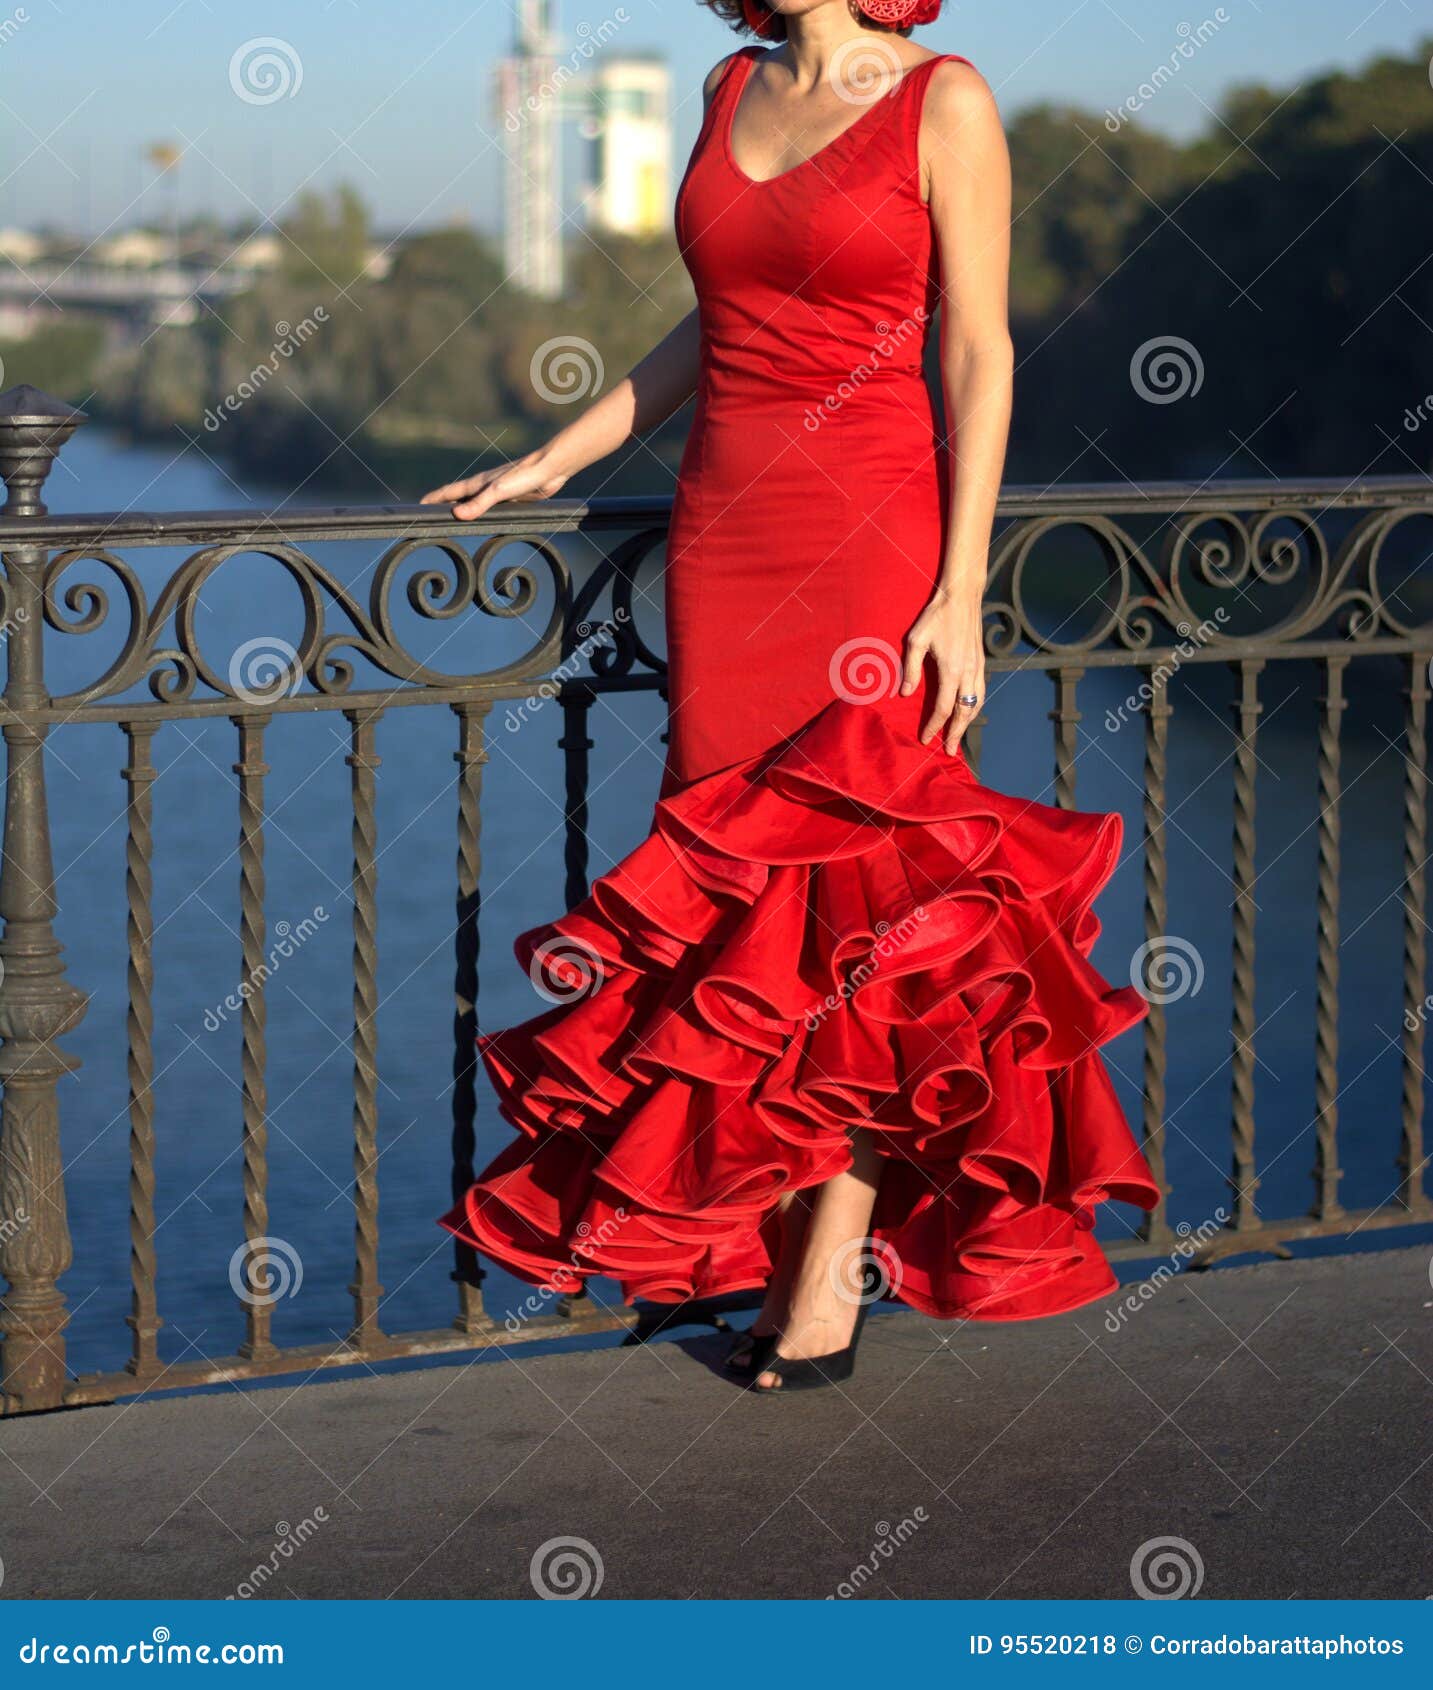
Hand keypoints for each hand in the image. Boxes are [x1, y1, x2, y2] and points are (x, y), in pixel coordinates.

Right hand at [420, 449, 568, 520]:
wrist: (550, 468)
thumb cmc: (525, 475)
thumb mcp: (500, 491)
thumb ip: (480, 503)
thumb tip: (457, 515)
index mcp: (479, 483)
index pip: (450, 492)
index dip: (434, 499)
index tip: (419, 505)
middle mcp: (485, 487)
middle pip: (459, 497)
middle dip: (444, 505)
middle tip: (430, 515)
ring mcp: (497, 492)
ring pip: (474, 503)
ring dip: (462, 509)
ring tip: (452, 519)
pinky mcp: (511, 498)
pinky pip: (490, 507)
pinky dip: (480, 513)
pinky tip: (484, 518)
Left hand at [900, 585, 985, 753]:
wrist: (962, 597)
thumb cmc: (936, 616)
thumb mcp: (916, 640)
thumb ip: (911, 668)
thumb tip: (906, 693)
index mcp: (951, 670)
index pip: (942, 708)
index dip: (934, 726)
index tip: (925, 739)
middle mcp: (968, 673)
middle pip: (964, 712)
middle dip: (955, 734)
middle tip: (948, 751)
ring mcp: (978, 668)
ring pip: (976, 704)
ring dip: (968, 723)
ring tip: (958, 737)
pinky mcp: (981, 663)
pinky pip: (981, 692)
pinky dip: (975, 707)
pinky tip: (968, 712)